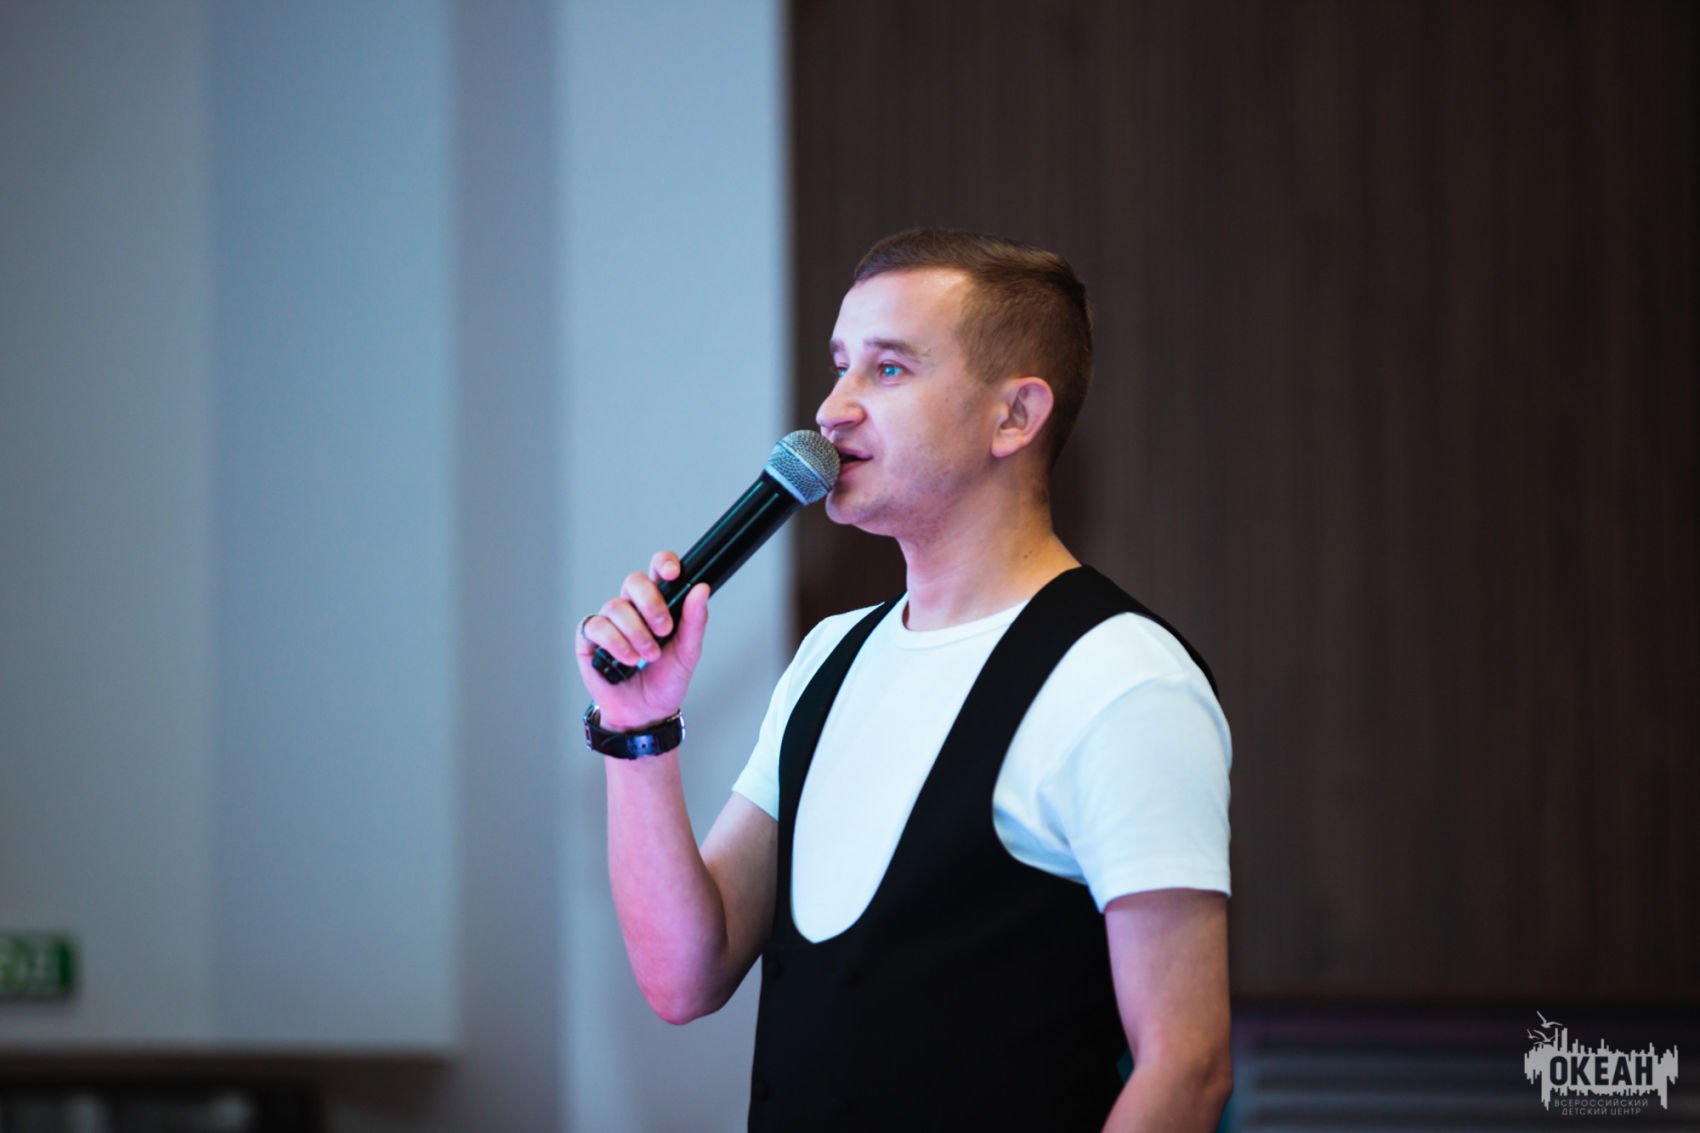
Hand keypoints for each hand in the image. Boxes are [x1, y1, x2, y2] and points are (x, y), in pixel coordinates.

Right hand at [575, 551, 710, 731]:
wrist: (645, 712)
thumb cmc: (665, 679)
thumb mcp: (688, 652)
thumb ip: (694, 620)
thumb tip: (701, 590)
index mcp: (657, 603)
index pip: (658, 570)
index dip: (664, 563)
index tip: (672, 573)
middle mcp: (632, 607)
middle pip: (634, 581)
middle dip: (651, 603)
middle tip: (664, 629)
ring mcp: (609, 621)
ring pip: (617, 606)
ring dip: (636, 632)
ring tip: (648, 656)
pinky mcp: (589, 638)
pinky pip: (597, 626)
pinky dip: (615, 642)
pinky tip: (628, 659)